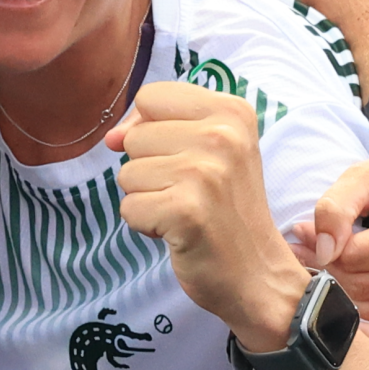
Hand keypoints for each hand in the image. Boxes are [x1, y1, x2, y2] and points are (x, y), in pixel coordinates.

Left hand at [108, 83, 306, 347]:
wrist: (257, 272)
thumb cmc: (227, 210)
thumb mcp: (211, 151)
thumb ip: (161, 128)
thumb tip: (111, 137)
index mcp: (232, 111)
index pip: (151, 97)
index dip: (146, 127)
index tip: (173, 155)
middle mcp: (222, 135)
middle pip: (134, 137)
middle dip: (148, 169)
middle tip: (188, 192)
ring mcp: (204, 172)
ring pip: (126, 174)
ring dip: (146, 199)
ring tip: (184, 210)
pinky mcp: (186, 210)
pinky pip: (129, 208)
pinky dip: (145, 226)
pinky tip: (179, 231)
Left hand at [294, 148, 368, 351]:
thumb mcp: (363, 178)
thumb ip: (337, 208)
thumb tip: (323, 250)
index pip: (357, 257)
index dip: (322, 247)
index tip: (300, 235)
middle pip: (363, 286)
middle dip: (325, 271)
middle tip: (299, 254)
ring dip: (340, 297)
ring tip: (314, 272)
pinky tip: (347, 322)